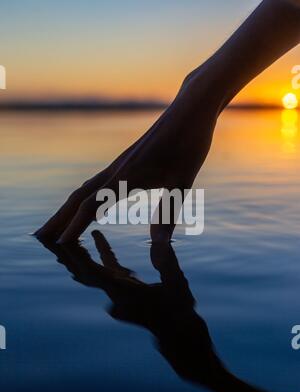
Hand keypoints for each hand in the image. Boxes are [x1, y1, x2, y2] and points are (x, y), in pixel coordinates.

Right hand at [34, 71, 218, 242]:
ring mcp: (118, 165)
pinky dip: (85, 199)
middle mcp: (116, 170)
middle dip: (59, 218)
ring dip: (68, 209)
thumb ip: (167, 213)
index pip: (91, 205)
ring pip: (85, 189)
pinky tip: (90, 206)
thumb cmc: (189, 144)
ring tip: (57, 225)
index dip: (74, 225)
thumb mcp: (182, 182)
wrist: (189, 110)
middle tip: (42, 237)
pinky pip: (96, 184)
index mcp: (126, 176)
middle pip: (78, 197)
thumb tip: (159, 245)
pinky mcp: (125, 162)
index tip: (60, 244)